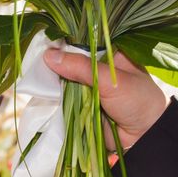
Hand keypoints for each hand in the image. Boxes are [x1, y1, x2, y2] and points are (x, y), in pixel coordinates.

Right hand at [43, 49, 169, 149]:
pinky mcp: (81, 103)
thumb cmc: (137, 100)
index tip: (42, 39)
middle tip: (33, 57)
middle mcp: (96, 66)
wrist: (146, 137)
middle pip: (69, 59)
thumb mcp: (110, 80)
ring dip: (51, 78)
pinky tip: (39, 89)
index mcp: (108, 52)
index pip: (81, 40)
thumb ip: (81, 67)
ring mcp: (87, 85)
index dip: (63, 41)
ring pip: (63, 77)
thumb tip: (49, 56)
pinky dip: (53, 95)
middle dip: (54, 60)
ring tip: (31, 72)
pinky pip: (63, 96)